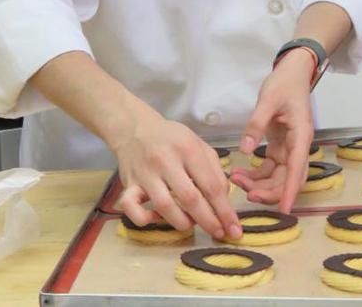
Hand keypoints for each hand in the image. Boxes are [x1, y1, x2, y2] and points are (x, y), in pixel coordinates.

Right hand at [110, 106, 241, 240]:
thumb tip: (223, 199)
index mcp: (188, 149)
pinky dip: (144, 219)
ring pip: (164, 205)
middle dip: (208, 221)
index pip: (211, 185)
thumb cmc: (172, 139)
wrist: (135, 128)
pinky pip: (130, 207)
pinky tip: (155, 219)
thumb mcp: (198, 144)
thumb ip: (214, 169)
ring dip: (182, 222)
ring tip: (192, 224)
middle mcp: (166, 160)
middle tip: (219, 233)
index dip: (224, 210)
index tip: (233, 227)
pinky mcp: (128, 183)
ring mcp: (145, 173)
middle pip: (190, 198)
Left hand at [228, 49, 314, 214]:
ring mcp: (290, 148)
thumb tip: (244, 150)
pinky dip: (257, 174)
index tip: (284, 211)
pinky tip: (241, 173)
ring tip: (236, 181)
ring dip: (260, 184)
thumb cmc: (285, 83)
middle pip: (289, 179)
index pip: (297, 169)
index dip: (290, 191)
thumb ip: (256, 124)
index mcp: (301, 136)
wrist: (293, 72)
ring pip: (279, 177)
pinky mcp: (281, 146)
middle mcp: (298, 146)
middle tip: (246, 194)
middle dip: (269, 191)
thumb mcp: (268, 100)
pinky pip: (270, 168)